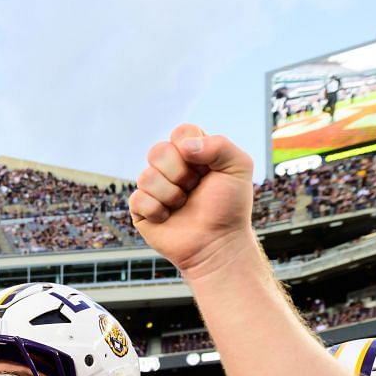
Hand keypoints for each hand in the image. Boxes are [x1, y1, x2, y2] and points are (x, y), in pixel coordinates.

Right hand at [128, 124, 258, 278]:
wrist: (218, 244)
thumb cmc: (229, 207)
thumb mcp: (238, 167)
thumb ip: (219, 145)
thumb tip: (184, 147)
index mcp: (192, 152)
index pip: (180, 132)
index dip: (191, 148)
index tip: (207, 168)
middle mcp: (171, 167)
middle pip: (157, 151)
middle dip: (179, 173)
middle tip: (194, 188)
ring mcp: (154, 188)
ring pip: (145, 177)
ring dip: (171, 195)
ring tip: (183, 205)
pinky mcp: (141, 209)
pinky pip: (137, 199)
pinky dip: (157, 210)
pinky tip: (168, 218)